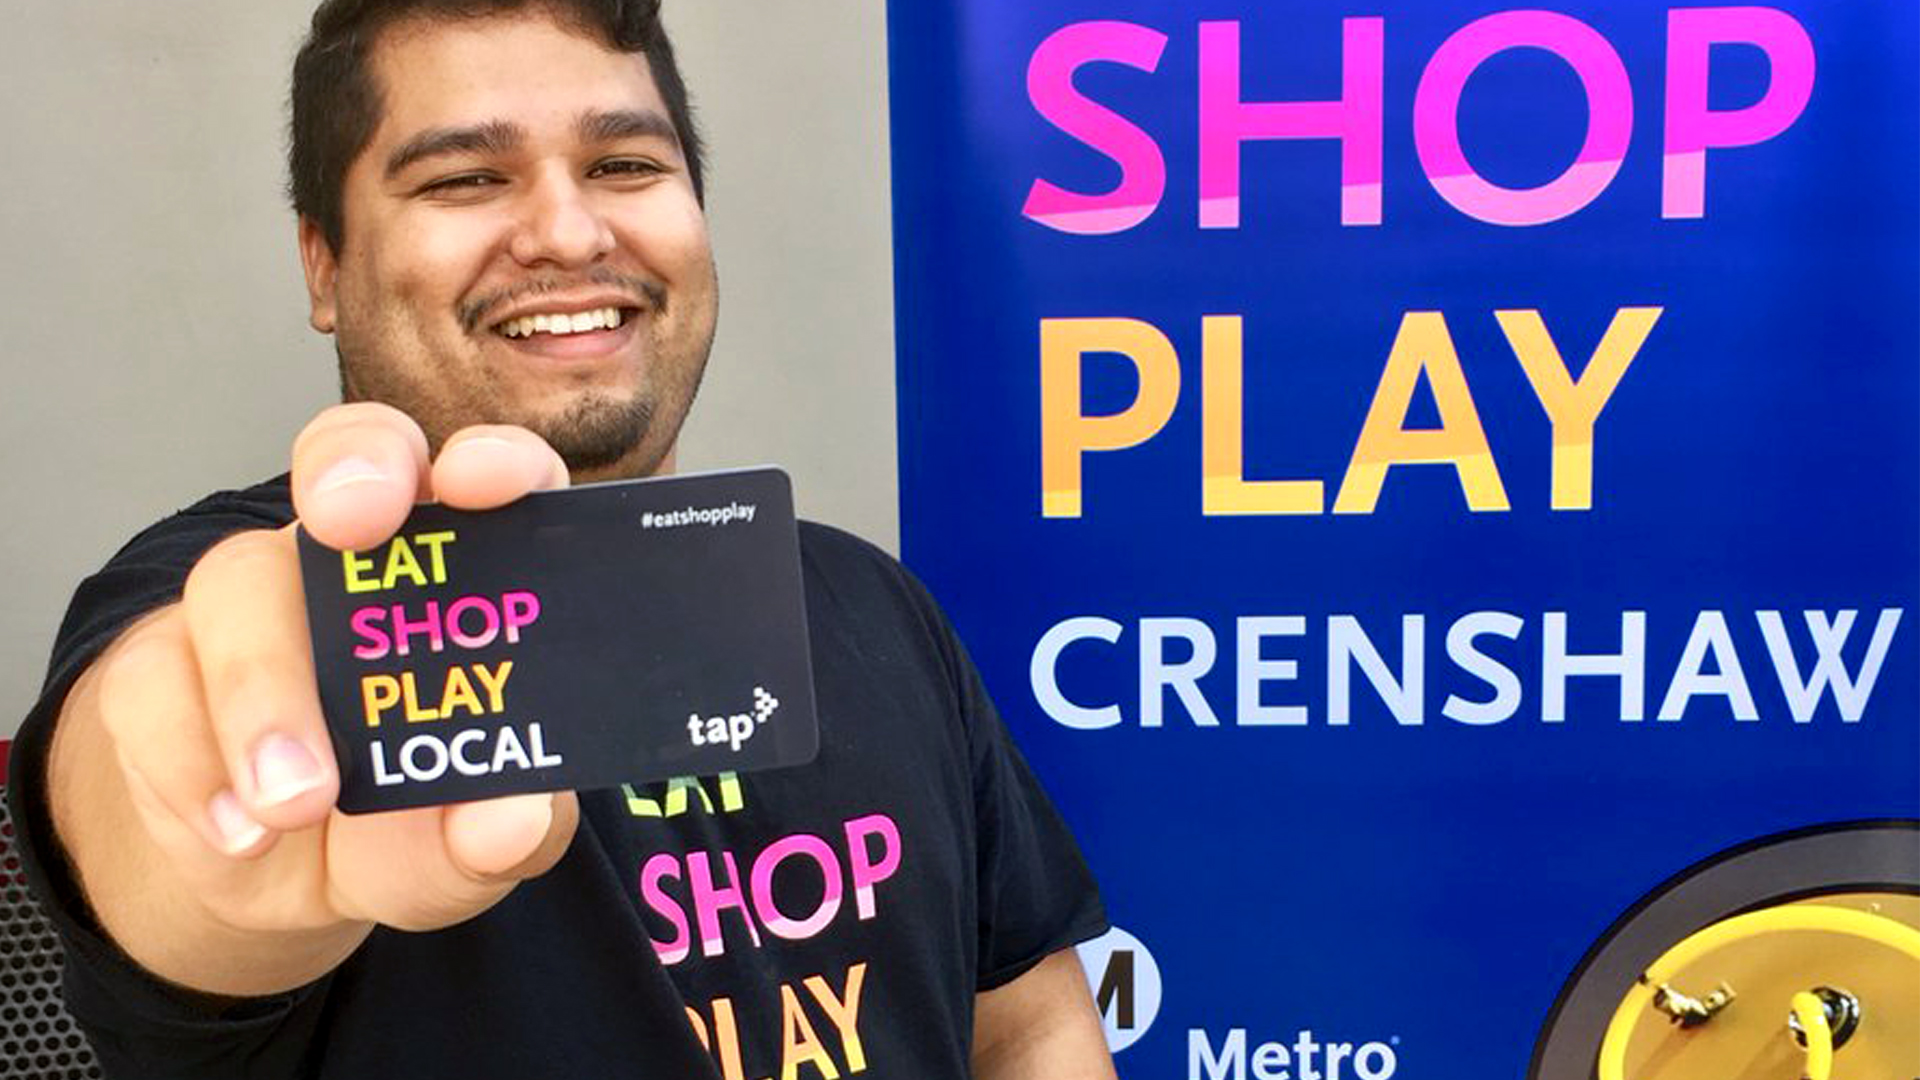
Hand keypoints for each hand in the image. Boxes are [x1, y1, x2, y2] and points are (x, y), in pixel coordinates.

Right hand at [52, 403, 579, 995]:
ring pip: (239, 577)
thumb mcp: (471, 843)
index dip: (493, 460)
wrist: (285, 885)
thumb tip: (508, 822)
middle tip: (352, 525)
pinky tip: (238, 831)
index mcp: (468, 576)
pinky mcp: (159, 665)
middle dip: (349, 473)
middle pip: (349, 465)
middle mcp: (361, 564)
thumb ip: (507, 829)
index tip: (482, 482)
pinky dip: (192, 763)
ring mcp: (254, 603)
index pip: (489, 479)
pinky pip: (152, 681)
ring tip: (297, 802)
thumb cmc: (411, 828)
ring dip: (264, 687)